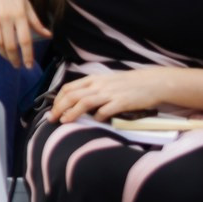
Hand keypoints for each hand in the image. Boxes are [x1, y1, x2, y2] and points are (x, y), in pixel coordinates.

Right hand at [0, 0, 50, 69]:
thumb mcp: (27, 4)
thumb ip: (36, 22)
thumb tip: (48, 35)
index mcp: (20, 14)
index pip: (25, 40)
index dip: (28, 55)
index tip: (29, 65)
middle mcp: (6, 17)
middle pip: (10, 45)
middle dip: (15, 59)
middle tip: (18, 65)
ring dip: (3, 54)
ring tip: (9, 58)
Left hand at [47, 66, 175, 124]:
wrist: (151, 82)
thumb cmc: (128, 83)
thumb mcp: (107, 82)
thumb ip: (92, 89)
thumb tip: (77, 101)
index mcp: (93, 79)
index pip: (69, 88)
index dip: (57, 99)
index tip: (52, 110)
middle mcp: (98, 85)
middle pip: (72, 95)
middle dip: (59, 107)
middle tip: (51, 118)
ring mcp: (109, 93)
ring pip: (84, 102)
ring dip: (71, 113)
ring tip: (63, 121)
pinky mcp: (121, 102)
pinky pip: (104, 110)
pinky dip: (97, 117)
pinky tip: (95, 121)